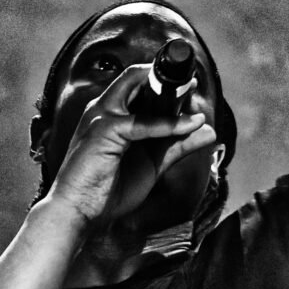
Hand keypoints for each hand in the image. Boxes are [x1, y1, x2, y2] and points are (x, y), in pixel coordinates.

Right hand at [44, 64, 217, 228]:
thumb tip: (209, 131)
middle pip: (136, 77)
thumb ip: (178, 145)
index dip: (163, 81)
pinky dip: (169, 123)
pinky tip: (190, 125)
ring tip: (195, 95)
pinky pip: (143, 123)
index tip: (190, 84)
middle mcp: (103, 108)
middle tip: (194, 82)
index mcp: (110, 113)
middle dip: (167, 77)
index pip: (136, 83)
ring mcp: (101, 116)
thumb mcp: (152, 163)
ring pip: (140, 92)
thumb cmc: (108, 189)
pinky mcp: (104, 130)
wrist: (79, 212)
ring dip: (171, 94)